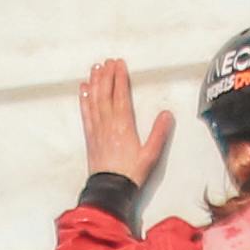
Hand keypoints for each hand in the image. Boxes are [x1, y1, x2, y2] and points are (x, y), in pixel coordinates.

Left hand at [79, 57, 174, 192]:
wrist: (110, 189)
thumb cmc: (131, 173)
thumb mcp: (151, 154)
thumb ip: (159, 133)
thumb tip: (166, 114)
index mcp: (123, 125)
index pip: (121, 95)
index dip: (120, 78)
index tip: (120, 64)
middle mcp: (108, 123)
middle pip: (105, 93)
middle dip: (107, 75)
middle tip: (108, 61)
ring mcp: (97, 129)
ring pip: (94, 100)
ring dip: (95, 83)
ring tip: (95, 68)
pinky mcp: (90, 136)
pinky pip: (86, 112)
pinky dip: (84, 99)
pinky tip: (84, 90)